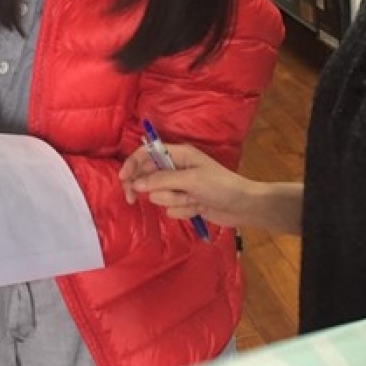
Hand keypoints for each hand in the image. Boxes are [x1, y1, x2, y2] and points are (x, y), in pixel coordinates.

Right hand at [119, 142, 255, 228]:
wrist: (242, 206)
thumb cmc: (220, 186)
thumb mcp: (191, 180)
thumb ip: (162, 180)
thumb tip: (137, 183)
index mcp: (179, 155)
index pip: (147, 154)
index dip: (132, 165)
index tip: (123, 180)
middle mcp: (177, 169)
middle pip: (148, 177)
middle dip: (147, 189)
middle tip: (133, 199)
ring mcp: (181, 187)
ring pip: (159, 196)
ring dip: (173, 201)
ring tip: (193, 200)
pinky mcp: (186, 203)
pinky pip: (171, 209)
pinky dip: (183, 211)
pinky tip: (198, 209)